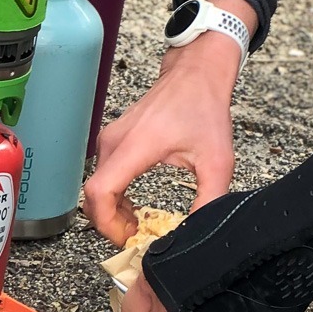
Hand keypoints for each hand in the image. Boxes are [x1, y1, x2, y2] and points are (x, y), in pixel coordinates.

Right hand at [82, 34, 239, 245]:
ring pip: (98, 186)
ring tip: (138, 224)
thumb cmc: (205, 106)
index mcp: (137, 144)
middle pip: (94, 195)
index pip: (100, 192)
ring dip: (113, 210)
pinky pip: (104, 174)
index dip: (107, 224)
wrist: (198, 73)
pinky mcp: (114, 138)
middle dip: (111, 223)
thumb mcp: (218, 159)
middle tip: (137, 236)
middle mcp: (116, 140)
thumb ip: (210, 199)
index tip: (128, 238)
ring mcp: (111, 137)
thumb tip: (199, 231)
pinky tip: (134, 205)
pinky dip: (114, 195)